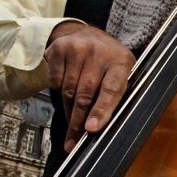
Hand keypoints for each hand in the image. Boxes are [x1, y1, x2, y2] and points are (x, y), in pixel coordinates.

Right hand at [44, 23, 134, 151]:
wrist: (86, 34)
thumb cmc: (108, 62)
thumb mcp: (121, 74)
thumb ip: (115, 97)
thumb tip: (99, 129)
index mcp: (121, 61)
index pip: (111, 90)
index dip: (101, 111)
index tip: (91, 129)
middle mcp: (98, 52)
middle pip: (85, 94)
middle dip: (78, 122)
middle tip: (74, 142)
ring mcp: (76, 48)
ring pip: (68, 91)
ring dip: (69, 112)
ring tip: (72, 124)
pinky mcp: (58, 49)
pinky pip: (55, 82)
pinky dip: (59, 92)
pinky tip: (66, 91)